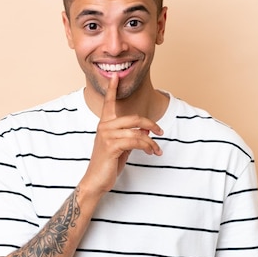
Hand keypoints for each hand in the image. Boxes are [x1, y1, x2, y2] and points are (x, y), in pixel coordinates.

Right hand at [80, 73, 162, 196]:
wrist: (96, 180)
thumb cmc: (108, 164)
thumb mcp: (121, 147)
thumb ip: (131, 136)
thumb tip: (147, 131)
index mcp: (105, 124)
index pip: (109, 103)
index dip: (112, 89)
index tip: (115, 76)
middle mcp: (104, 127)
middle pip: (134, 118)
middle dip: (151, 124)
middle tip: (161, 132)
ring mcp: (107, 136)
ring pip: (138, 132)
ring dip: (151, 142)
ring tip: (156, 150)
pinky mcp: (112, 146)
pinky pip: (136, 142)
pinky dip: (148, 147)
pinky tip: (151, 152)